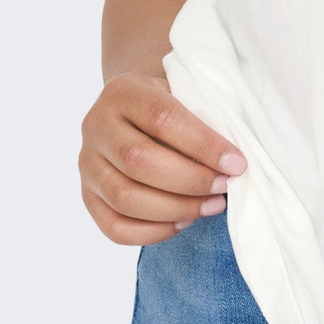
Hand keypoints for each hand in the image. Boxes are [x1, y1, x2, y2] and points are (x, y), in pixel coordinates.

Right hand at [79, 70, 246, 244]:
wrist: (135, 107)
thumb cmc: (172, 101)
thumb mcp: (185, 91)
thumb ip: (204, 116)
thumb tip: (232, 163)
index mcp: (123, 91)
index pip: (161, 118)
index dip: (202, 145)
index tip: (236, 163)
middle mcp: (96, 127)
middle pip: (138, 161)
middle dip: (190, 181)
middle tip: (224, 187)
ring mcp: (87, 164)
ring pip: (125, 198)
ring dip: (175, 209)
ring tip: (211, 205)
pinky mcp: (87, 196)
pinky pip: (114, 227)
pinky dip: (153, 232)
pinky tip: (184, 221)